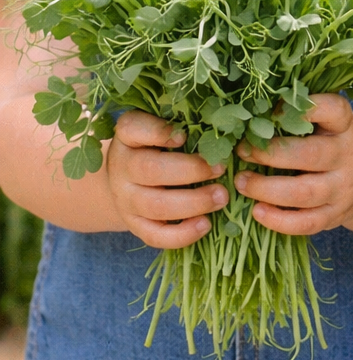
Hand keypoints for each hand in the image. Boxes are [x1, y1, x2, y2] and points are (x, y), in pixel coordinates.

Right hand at [107, 111, 226, 247]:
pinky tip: (205, 224)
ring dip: (193, 203)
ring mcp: (126, 199)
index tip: (184, 136)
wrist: (126, 180)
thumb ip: (182, 124)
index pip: (132, 128)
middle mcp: (122, 167)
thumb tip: (221, 127)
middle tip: (221, 169)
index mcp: (128, 136)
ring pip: (155, 205)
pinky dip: (181, 234)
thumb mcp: (160, 129)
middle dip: (190, 170)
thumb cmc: (155, 147)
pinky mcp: (135, 224)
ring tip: (221, 197)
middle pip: (151, 170)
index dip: (158, 132)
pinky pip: (155, 235)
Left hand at [235, 94, 352, 235]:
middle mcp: (347, 156)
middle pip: (311, 155)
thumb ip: (299, 117)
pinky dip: (279, 220)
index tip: (274, 110)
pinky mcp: (335, 215)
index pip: (334, 110)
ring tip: (241, 182)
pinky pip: (306, 223)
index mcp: (345, 126)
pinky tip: (257, 211)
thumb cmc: (333, 144)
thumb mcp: (329, 124)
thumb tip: (249, 114)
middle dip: (271, 154)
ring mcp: (343, 189)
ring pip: (305, 192)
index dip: (307, 108)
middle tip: (243, 152)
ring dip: (267, 188)